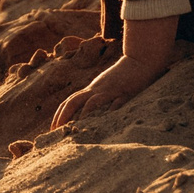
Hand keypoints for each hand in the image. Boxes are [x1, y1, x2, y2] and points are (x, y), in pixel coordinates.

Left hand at [50, 16, 178, 129]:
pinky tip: (104, 123)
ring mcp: (110, 91)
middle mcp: (97, 90)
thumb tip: (86, 114)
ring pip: (92, 103)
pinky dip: (108, 113)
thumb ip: (96, 97)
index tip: (52, 128)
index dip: (59, 115)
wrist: (140, 60)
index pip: (70, 101)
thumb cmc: (123, 76)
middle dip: (63, 116)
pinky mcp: (125, 93)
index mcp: (92, 89)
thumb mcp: (106, 86)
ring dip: (82, 116)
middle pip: (74, 101)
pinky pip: (115, 104)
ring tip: (76, 129)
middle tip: (56, 131)